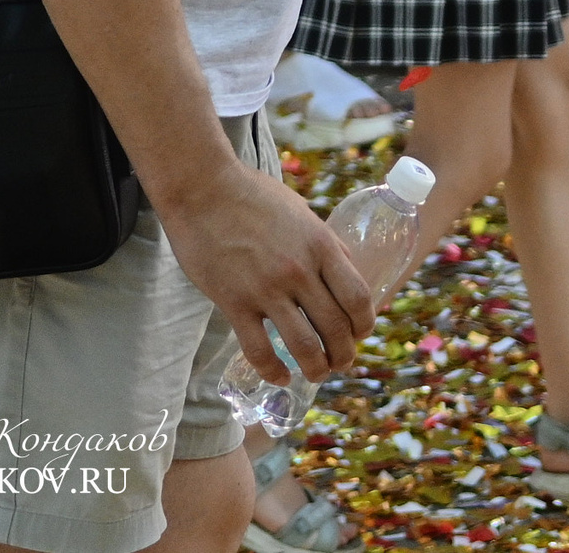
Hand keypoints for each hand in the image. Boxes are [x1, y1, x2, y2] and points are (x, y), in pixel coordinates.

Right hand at [156, 160, 374, 385]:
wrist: (203, 189)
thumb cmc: (254, 196)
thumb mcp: (303, 212)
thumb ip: (324, 242)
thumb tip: (347, 267)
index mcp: (322, 245)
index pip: (358, 296)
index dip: (365, 323)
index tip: (361, 333)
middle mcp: (300, 270)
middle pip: (335, 327)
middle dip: (344, 353)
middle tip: (342, 363)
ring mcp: (267, 289)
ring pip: (303, 345)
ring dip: (316, 368)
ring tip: (317, 375)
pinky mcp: (234, 302)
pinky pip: (259, 350)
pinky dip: (273, 371)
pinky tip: (280, 377)